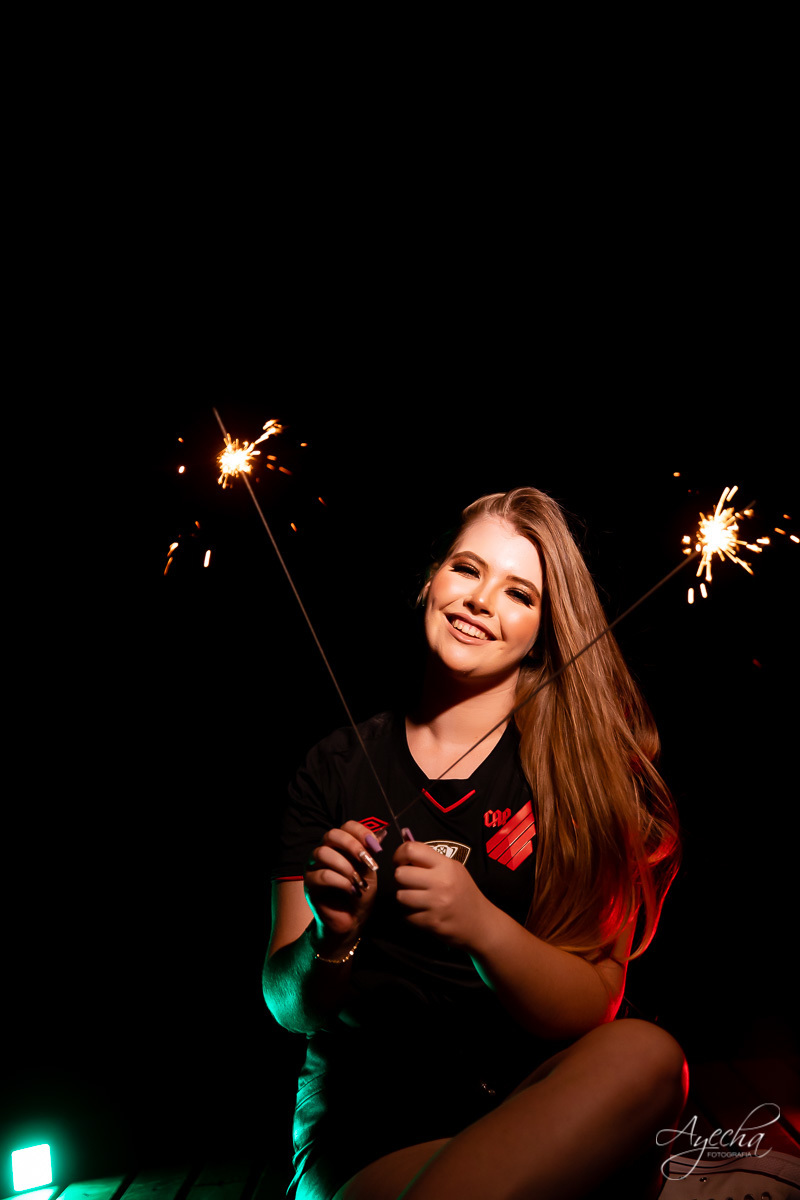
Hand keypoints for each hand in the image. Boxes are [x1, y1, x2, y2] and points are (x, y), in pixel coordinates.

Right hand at [304, 821, 383, 943]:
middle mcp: (323, 851)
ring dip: (346, 866)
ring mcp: (313, 867)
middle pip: (331, 835)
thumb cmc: (360, 893)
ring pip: (323, 853)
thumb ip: (371, 853)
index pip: (346, 826)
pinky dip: (341, 882)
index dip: (361, 831)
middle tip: (367, 861)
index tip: (375, 845)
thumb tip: (381, 833)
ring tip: (359, 881)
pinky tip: (353, 891)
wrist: (352, 920)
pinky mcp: (309, 884)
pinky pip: (323, 875)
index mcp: (339, 845)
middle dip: (352, 846)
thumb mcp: (369, 870)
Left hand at [393, 841, 492, 948]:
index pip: (412, 850)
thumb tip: (403, 855)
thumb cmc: (463, 892)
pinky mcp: (431, 922)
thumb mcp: (453, 869)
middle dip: (402, 878)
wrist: (479, 923)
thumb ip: (430, 861)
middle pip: (401, 874)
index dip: (400, 854)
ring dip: (405, 897)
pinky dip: (411, 914)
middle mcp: (441, 882)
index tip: (401, 861)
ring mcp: (436, 904)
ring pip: (400, 896)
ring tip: (416, 898)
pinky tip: (423, 911)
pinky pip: (407, 915)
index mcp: (446, 865)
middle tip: (410, 882)